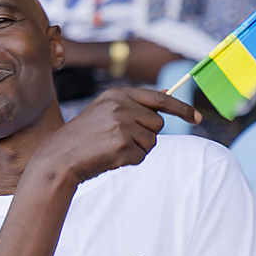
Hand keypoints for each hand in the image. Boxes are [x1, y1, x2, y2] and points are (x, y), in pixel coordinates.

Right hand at [27, 87, 197, 187]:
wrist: (58, 158)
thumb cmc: (82, 138)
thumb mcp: (103, 111)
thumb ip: (132, 105)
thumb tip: (165, 99)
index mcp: (116, 94)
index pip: (159, 98)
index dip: (180, 109)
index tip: (196, 117)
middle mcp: (121, 106)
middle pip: (157, 122)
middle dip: (146, 134)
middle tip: (119, 140)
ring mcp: (122, 125)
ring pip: (151, 141)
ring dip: (137, 149)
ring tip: (111, 148)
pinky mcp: (123, 144)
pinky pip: (141, 156)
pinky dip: (129, 161)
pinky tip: (109, 158)